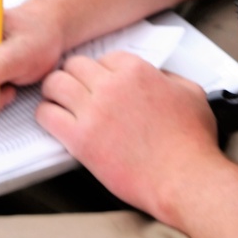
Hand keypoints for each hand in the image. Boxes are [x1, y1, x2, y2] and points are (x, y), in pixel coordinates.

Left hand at [36, 51, 221, 223]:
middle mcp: (111, 86)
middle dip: (74, 76)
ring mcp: (94, 111)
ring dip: (54, 91)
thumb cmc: (191, 143)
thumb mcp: (191, 94)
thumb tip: (156, 76)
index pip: (105, 57)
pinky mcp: (81, 139)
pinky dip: (46, 115)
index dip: (101, 71)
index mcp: (137, 71)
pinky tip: (53, 121)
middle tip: (74, 89)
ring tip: (57, 101)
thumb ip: (169, 78)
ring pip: (55, 84)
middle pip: (75, 65)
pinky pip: (47, 115)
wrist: (184, 180)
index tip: (99, 82)